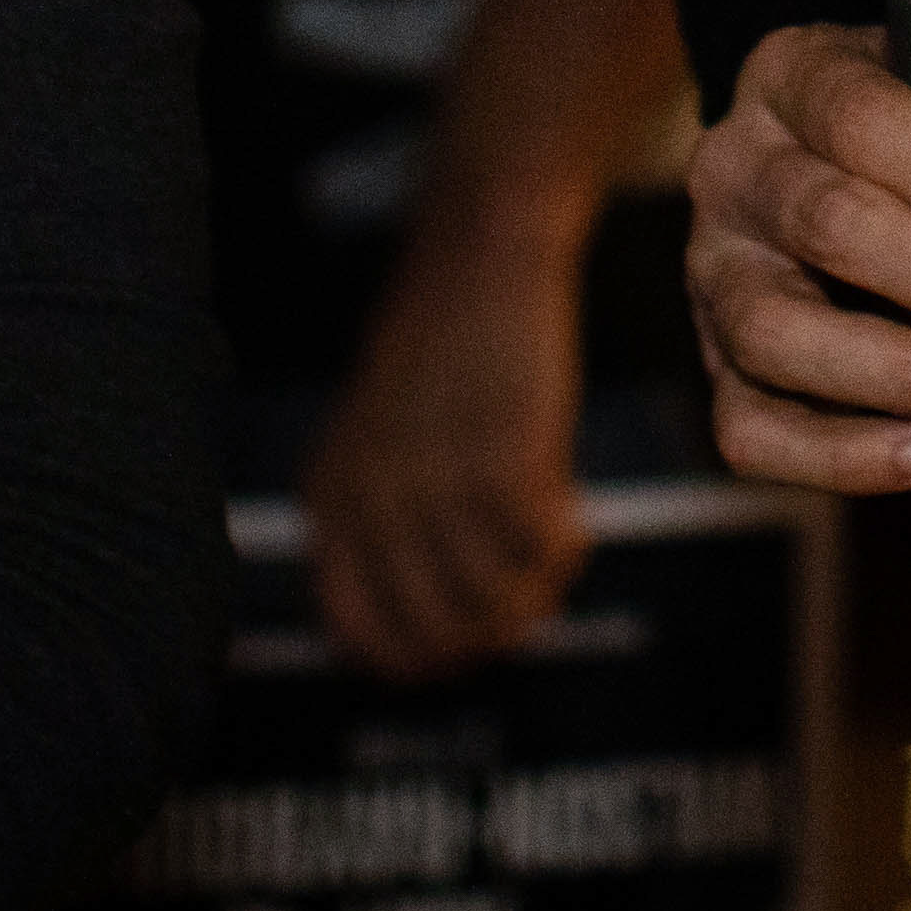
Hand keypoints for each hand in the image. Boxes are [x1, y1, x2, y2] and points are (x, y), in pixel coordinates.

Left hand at [304, 196, 596, 671]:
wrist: (484, 253)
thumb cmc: (445, 341)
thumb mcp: (384, 434)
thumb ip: (391, 516)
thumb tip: (440, 624)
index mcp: (333, 496)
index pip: (356, 631)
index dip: (418, 657)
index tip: (466, 644)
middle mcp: (375, 501)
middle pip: (431, 635)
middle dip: (488, 637)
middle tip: (526, 604)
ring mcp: (437, 485)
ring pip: (490, 606)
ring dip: (535, 598)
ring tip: (555, 556)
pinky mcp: (505, 462)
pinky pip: (541, 556)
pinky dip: (565, 554)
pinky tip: (577, 522)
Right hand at [686, 21, 910, 497]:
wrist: (825, 160)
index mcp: (791, 73)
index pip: (865, 119)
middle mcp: (732, 168)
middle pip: (830, 227)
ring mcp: (708, 272)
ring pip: (778, 334)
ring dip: (909, 374)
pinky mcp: (709, 365)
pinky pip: (752, 430)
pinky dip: (845, 458)